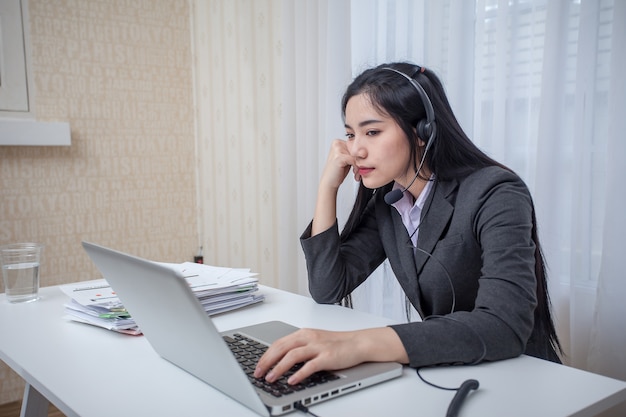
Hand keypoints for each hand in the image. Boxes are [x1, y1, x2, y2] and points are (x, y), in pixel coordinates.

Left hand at [253, 327, 407, 384]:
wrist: (358, 343)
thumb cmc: (337, 344)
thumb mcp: (314, 342)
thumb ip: (299, 348)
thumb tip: (280, 361)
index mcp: (303, 333)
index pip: (279, 343)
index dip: (266, 355)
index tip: (258, 366)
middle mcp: (309, 337)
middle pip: (282, 347)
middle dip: (267, 361)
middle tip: (258, 373)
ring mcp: (318, 346)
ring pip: (293, 355)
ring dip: (279, 368)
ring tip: (270, 378)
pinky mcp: (328, 356)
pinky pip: (310, 365)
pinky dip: (299, 373)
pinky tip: (292, 381)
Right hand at [319, 139, 358, 190]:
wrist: (329, 182)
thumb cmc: (338, 171)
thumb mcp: (348, 159)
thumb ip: (355, 153)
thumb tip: (365, 152)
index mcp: (338, 142)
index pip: (356, 145)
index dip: (359, 155)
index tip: (359, 164)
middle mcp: (337, 143)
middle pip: (356, 149)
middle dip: (360, 161)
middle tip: (357, 170)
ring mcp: (337, 149)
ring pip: (356, 155)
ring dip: (359, 165)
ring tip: (356, 173)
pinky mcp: (339, 157)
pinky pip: (354, 160)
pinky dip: (356, 168)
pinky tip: (354, 174)